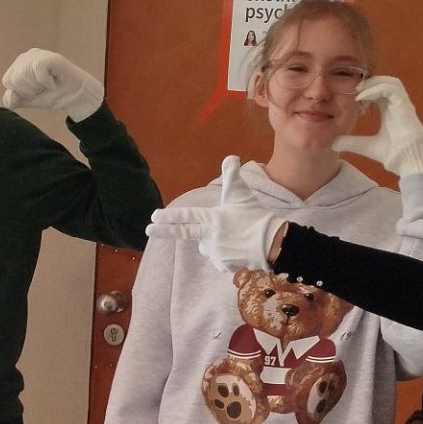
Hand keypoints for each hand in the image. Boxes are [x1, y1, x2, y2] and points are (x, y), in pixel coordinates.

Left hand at [2, 48, 103, 122]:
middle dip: (30, 90)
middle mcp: (27, 56)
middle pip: (15, 79)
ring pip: (23, 75)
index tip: (36, 91)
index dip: (22, 91)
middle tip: (44, 87)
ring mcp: (39, 54)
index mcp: (19, 64)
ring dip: (38, 86)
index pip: (8, 80)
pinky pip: (37, 70)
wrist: (74, 97)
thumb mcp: (27, 100)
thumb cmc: (52, 95)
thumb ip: (12, 100)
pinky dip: (46, 82)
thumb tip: (11, 93)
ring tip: (49, 84)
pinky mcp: (49, 57)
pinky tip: (54, 82)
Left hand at [145, 156, 283, 271]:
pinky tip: (240, 249)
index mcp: (212, 219)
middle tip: (148, 230)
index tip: (153, 216)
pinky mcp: (224, 266)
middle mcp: (209, 237)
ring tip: (236, 237)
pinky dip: (226, 255)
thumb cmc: (257, 216)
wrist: (273, 244)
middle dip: (164, 231)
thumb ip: (234, 176)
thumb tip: (231, 158)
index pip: (186, 217)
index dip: (169, 216)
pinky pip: (220, 260)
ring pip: (209, 247)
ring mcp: (215, 253)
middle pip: (185, 233)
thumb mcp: (244, 194)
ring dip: (215, 243)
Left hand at [333, 76, 422, 178]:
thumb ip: (352, 142)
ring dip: (373, 83)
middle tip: (352, 91)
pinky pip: (391, 89)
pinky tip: (362, 98)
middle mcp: (396, 105)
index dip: (365, 90)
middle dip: (368, 83)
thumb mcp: (366, 146)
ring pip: (390, 81)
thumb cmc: (393, 154)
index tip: (351, 98)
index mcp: (389, 110)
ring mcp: (402, 104)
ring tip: (357, 91)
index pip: (378, 91)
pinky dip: (375, 89)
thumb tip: (334, 143)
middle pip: (384, 82)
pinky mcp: (405, 105)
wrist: (408, 161)